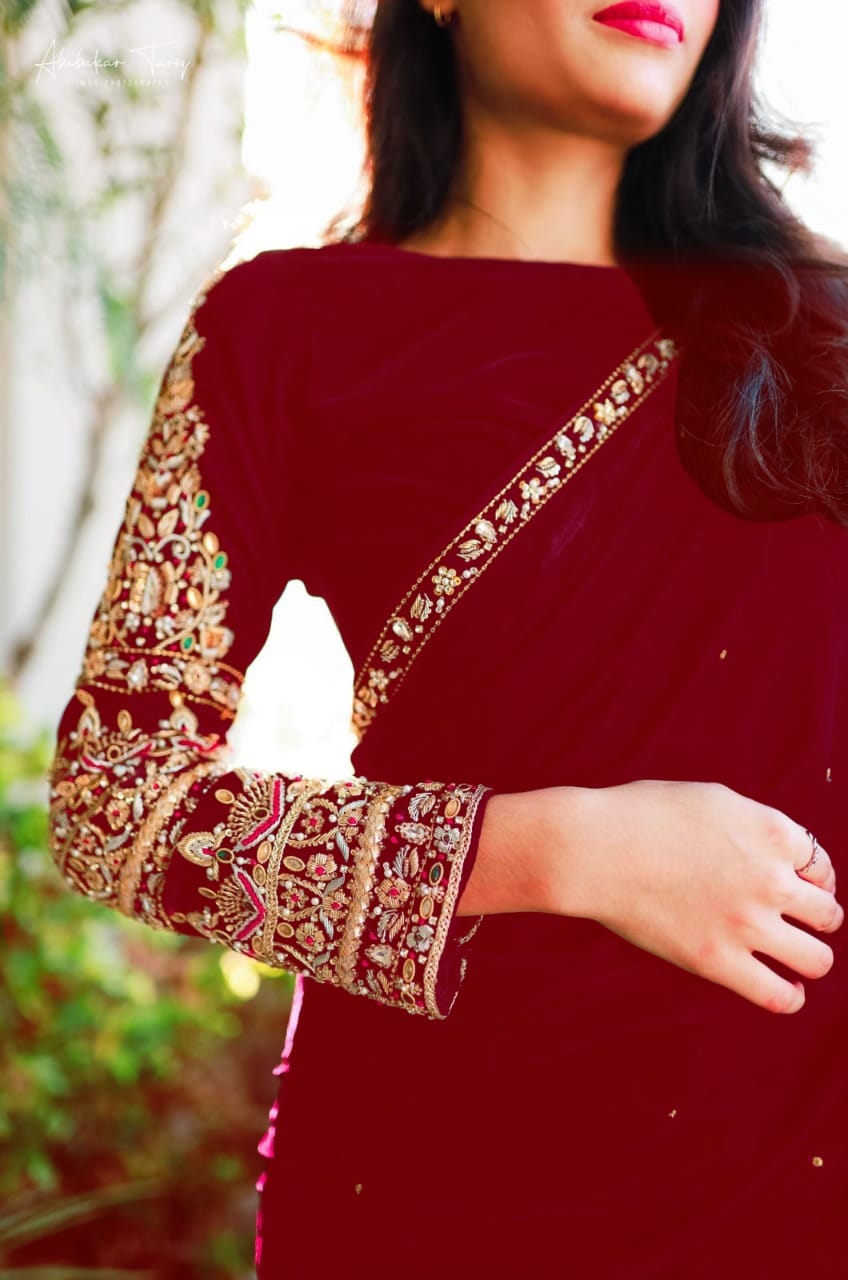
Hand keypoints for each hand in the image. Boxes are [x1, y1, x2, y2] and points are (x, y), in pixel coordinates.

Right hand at [543, 779, 842, 1012]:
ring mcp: (746, 923)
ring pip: (818, 960)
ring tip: (792, 956)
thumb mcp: (713, 800)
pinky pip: (779, 996)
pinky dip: (790, 996)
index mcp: (773, 832)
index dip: (811, 879)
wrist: (594, 848)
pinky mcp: (718, 961)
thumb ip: (757, 826)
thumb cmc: (642, 816)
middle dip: (814, 917)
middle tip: (788, 920)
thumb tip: (783, 855)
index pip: (822, 868)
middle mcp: (771, 879)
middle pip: (828, 914)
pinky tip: (784, 987)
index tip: (791, 886)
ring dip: (810, 958)